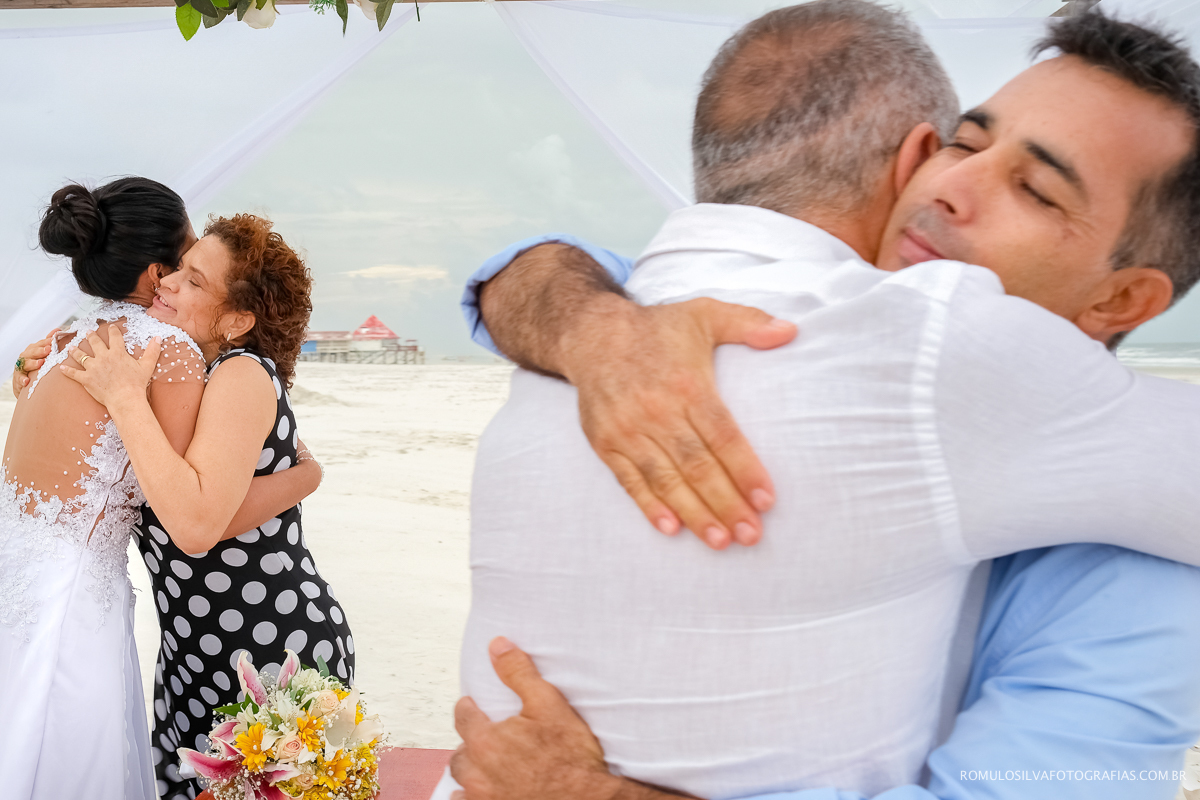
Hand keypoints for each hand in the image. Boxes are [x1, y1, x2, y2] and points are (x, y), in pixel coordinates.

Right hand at [11, 328, 58, 397]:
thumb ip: (48, 343)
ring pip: (25, 363)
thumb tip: (58, 329)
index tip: (53, 341)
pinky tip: (27, 381)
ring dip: (32, 363)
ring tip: (40, 363)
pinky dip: (22, 379)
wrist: (25, 382)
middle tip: (48, 350)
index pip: (40, 344)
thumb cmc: (37, 365)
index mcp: (33, 350)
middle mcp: (26, 356)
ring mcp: (21, 367)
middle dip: (40, 351)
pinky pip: (19, 378)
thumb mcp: (42, 354)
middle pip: (32, 352)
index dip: (46, 342)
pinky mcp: (18, 378)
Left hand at [59, 324, 160, 409]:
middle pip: (95, 343)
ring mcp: (93, 368)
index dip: (112, 330)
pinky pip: (73, 373)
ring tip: (71, 347)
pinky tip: (61, 367)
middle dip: (91, 336)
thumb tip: (158, 338)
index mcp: (117, 353)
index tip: (110, 326)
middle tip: (88, 332)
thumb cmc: (136, 384)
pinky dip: (67, 370)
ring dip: (75, 351)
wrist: (125, 398)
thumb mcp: (147, 366)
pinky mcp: (85, 379)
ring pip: (81, 356)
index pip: (114, 337)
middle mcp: (103, 357)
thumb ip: (152, 351)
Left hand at [450, 637, 621, 799]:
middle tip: (485, 738)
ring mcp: (484, 798)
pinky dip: (473, 797)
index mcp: (486, 742)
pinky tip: (488, 791)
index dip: (469, 709)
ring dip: (471, 771)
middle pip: (459, 753)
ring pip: (462, 781)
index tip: (472, 706)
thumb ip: (518, 673)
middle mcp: (478, 773)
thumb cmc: (572, 758)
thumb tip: (498, 646)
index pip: (463, 717)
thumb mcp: (549, 704)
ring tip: (486, 765)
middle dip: (470, 743)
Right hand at [562, 297, 795, 549]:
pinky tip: (671, 528)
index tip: (767, 499)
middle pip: (697, 466)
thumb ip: (748, 323)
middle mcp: (657, 411)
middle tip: (752, 534)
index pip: (722, 436)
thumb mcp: (704, 314)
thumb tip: (791, 331)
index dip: (745, 470)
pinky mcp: (606, 443)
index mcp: (687, 385)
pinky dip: (650, 506)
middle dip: (726, 504)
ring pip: (666, 480)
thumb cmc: (656, 329)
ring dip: (695, 513)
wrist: (591, 335)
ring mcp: (628, 430)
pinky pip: (630, 481)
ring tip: (720, 541)